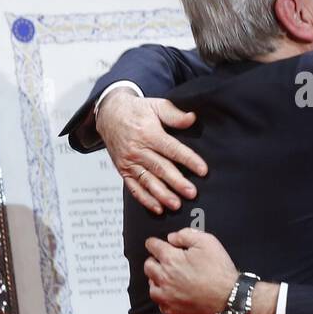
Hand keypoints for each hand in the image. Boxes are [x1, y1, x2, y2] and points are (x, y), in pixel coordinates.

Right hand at [96, 90, 207, 213]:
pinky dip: (145, 199)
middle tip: (192, 193)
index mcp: (148, 133)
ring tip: (176, 205)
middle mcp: (137, 149)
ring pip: (148, 181)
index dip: (188, 160)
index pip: (172, 149)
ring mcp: (129, 162)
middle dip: (177, 182)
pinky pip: (134, 187)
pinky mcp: (123, 170)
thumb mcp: (156, 105)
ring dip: (162, 195)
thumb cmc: (136, 110)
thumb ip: (174, 114)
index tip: (203, 170)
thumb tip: (192, 118)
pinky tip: (158, 208)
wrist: (109, 114)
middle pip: (161, 168)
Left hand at [144, 228, 238, 313]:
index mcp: (170, 259)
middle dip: (154, 260)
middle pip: (148, 266)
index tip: (155, 244)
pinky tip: (172, 293)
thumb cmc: (219, 269)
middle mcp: (163, 277)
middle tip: (165, 261)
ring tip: (168, 278)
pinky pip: (159, 303)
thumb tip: (171, 237)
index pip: (152, 246)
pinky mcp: (171, 311)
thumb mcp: (207, 241)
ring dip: (157, 279)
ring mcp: (166, 296)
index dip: (153, 243)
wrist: (228, 297)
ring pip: (151, 285)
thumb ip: (186, 234)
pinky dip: (163, 297)